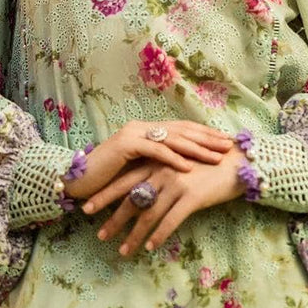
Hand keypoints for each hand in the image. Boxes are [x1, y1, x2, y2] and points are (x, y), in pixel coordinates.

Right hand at [62, 120, 233, 201]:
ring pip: (172, 139)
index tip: (225, 141)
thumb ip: (157, 163)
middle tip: (229, 146)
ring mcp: (133, 134)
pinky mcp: (126, 145)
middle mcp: (141, 127)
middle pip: (181, 131)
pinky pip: (155, 151)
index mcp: (146, 130)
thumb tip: (185, 168)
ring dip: (197, 148)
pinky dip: (174, 159)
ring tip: (216, 156)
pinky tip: (189, 166)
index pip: (181, 129)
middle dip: (207, 138)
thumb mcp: (139, 169)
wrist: (79, 180)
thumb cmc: (108, 179)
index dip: (204, 134)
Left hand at [82, 147, 246, 255]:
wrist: (238, 160)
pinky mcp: (192, 195)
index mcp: (157, 162)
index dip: (105, 195)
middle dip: (113, 218)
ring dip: (134, 235)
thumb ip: (162, 173)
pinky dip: (158, 235)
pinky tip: (150, 247)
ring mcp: (176, 183)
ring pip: (148, 214)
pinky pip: (170, 220)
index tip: (87, 208)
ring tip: (122, 251)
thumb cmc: (209, 163)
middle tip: (98, 235)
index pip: (125, 180)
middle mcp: (162, 171)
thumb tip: (145, 192)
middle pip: (131, 198)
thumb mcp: (181, 163)